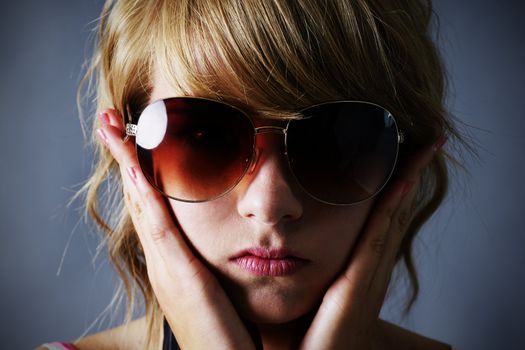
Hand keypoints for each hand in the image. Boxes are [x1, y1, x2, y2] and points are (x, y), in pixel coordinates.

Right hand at [96, 109, 254, 349]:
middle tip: (111, 121)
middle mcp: (163, 260)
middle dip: (125, 158)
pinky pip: (159, 229)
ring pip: (142, 205)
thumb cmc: (229, 330)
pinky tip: (137, 169)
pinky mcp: (180, 279)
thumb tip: (231, 235)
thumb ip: (217, 261)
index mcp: (174, 260)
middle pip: (139, 198)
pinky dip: (145, 196)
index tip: (133, 135)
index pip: (152, 205)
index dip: (140, 169)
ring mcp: (167, 268)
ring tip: (112, 129)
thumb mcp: (219, 287)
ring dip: (127, 165)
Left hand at [300, 138, 445, 349]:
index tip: (397, 157)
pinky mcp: (356, 287)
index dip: (391, 189)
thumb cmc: (300, 339)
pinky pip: (377, 240)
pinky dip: (392, 209)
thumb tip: (279, 244)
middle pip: (393, 213)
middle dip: (408, 177)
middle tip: (422, 143)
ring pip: (392, 218)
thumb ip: (298, 269)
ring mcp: (366, 278)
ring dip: (408, 182)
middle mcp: (368, 270)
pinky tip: (400, 180)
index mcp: (356, 271)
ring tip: (422, 149)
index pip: (377, 221)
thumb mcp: (303, 295)